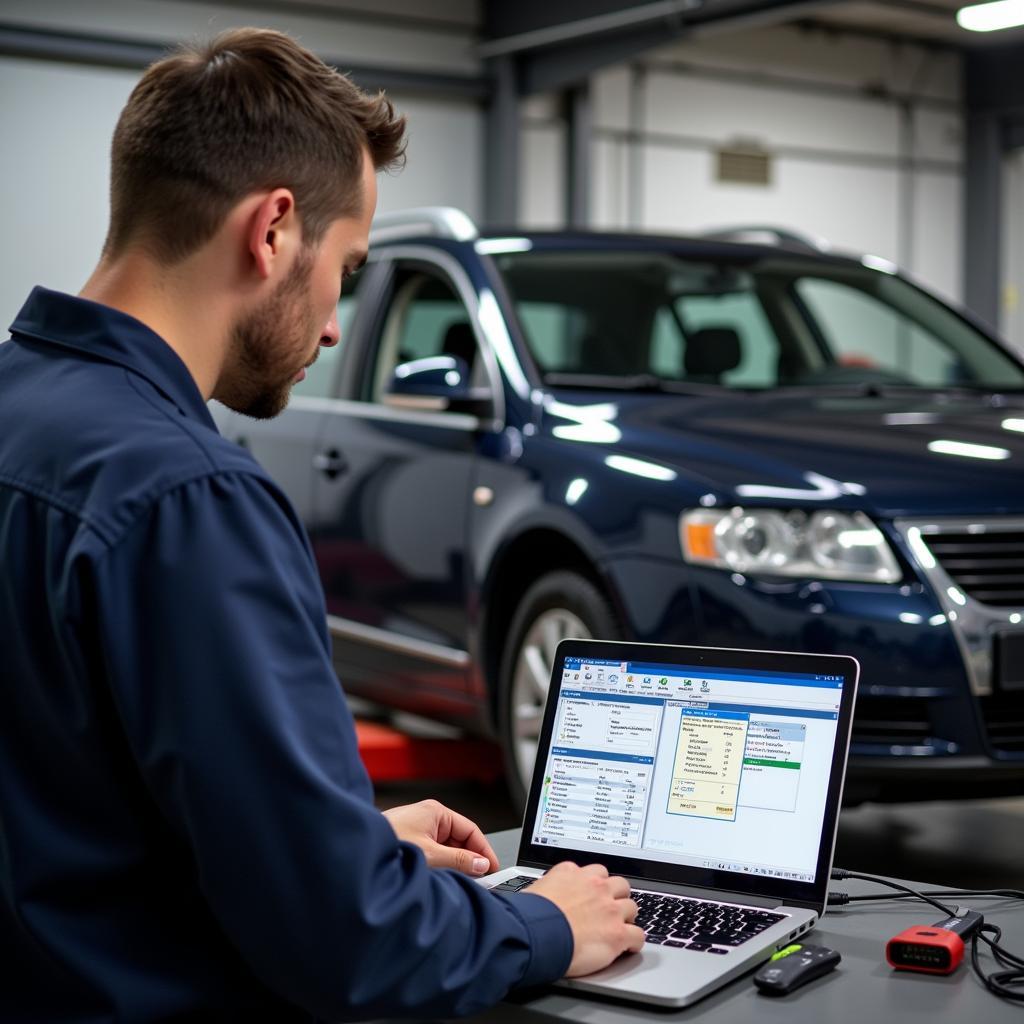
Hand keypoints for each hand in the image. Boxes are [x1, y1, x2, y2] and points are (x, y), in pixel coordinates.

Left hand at [382, 799, 499, 876]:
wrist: (354, 852)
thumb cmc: (387, 845)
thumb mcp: (431, 856)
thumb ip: (460, 860)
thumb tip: (481, 864)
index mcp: (435, 812)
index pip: (470, 830)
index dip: (484, 850)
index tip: (492, 869)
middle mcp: (427, 819)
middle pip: (459, 840)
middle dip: (469, 860)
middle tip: (479, 881)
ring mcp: (416, 831)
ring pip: (446, 849)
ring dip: (454, 865)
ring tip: (460, 883)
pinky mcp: (407, 844)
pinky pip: (432, 855)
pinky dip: (440, 867)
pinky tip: (441, 881)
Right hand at [528, 862, 643, 976]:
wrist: (535, 935)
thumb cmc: (529, 916)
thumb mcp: (536, 889)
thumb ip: (550, 887)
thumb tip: (546, 894)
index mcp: (573, 873)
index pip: (595, 872)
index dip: (596, 885)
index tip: (594, 893)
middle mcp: (594, 886)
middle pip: (619, 884)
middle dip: (617, 896)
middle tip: (610, 908)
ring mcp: (609, 909)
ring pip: (631, 907)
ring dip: (626, 917)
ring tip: (620, 927)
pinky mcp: (617, 933)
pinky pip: (638, 934)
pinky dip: (635, 941)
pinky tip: (630, 946)